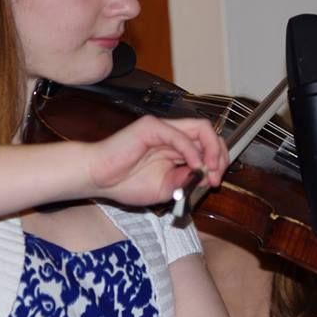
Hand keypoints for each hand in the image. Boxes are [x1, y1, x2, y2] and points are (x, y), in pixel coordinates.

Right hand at [83, 115, 228, 206]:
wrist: (97, 179)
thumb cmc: (124, 183)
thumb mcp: (166, 188)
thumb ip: (186, 181)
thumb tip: (207, 176)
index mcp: (176, 148)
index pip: (208, 145)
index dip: (218, 161)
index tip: (215, 181)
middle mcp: (172, 134)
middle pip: (209, 134)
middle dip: (220, 156)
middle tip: (216, 177)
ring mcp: (162, 128)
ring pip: (201, 129)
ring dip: (212, 151)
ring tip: (210, 171)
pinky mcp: (151, 127)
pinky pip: (180, 135)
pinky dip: (192, 151)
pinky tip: (194, 166)